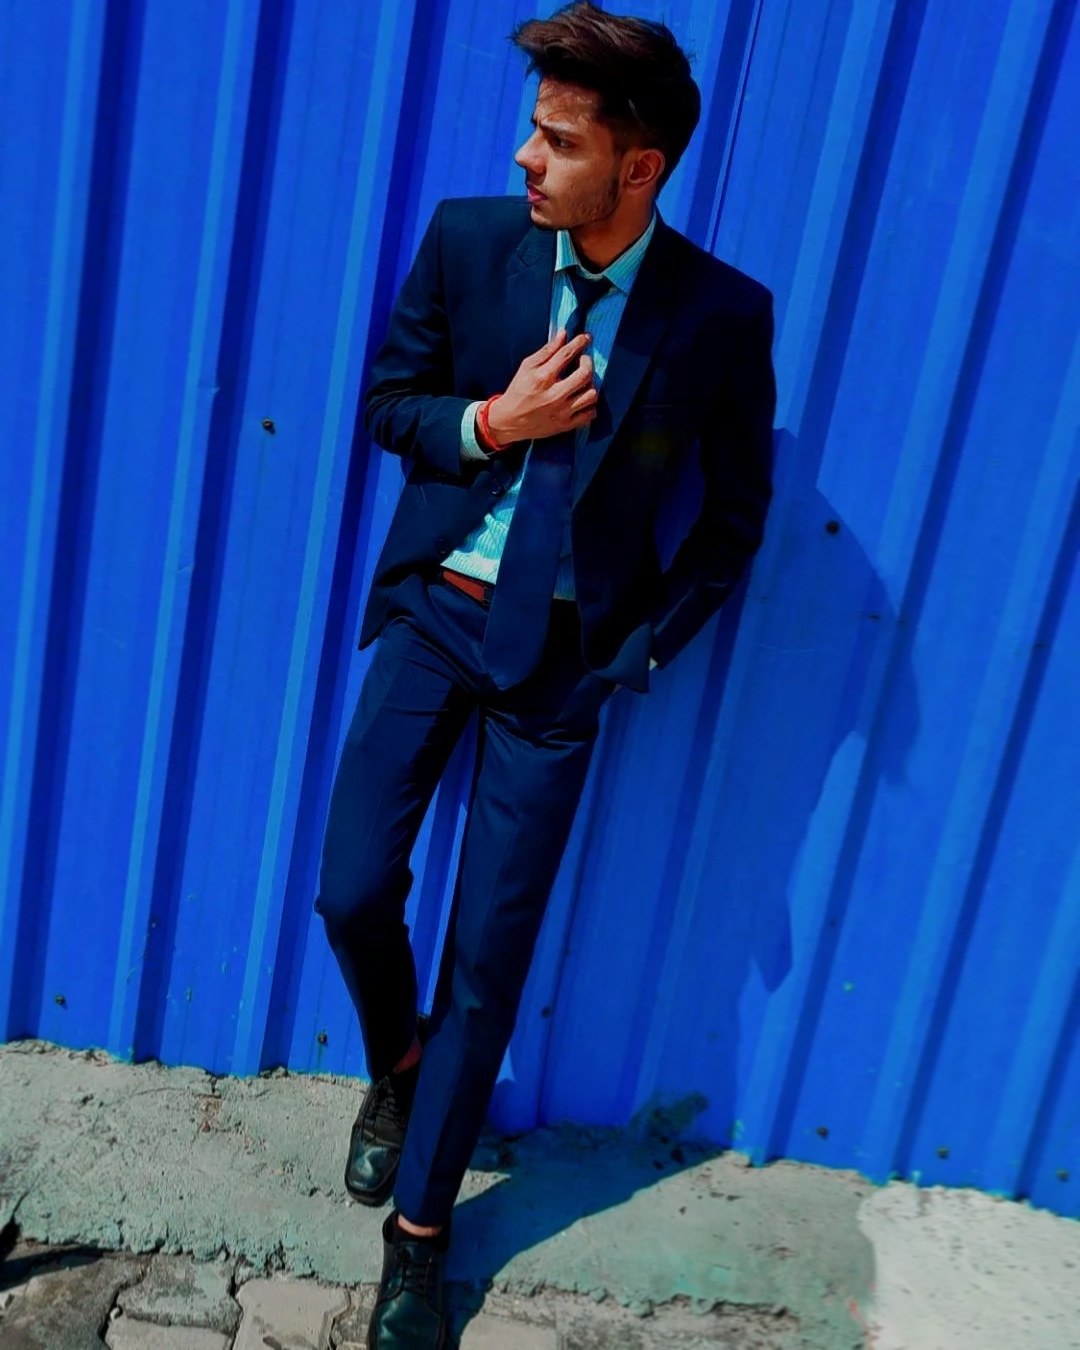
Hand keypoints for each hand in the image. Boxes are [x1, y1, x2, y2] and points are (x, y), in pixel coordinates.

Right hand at [486, 329, 597, 447]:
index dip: (579, 342)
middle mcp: (554, 395)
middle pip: (585, 374)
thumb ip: (547, 351)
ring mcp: (562, 412)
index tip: (585, 338)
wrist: (509, 421)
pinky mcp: (566, 425)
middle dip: (588, 362)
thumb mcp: (526, 367)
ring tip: (582, 382)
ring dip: (590, 384)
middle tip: (583, 360)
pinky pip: (590, 414)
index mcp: (542, 378)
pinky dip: (590, 405)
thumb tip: (563, 334)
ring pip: (591, 395)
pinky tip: (581, 399)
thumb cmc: (519, 391)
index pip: (566, 354)